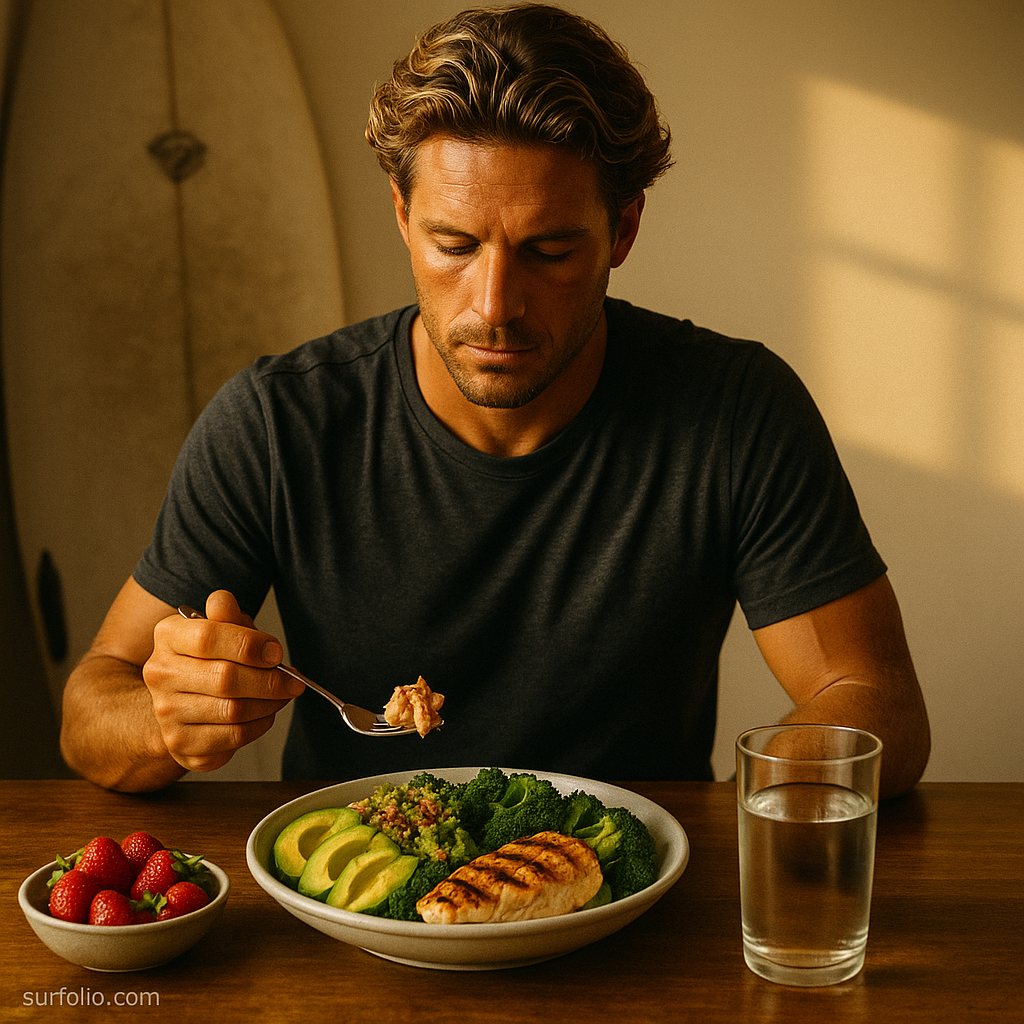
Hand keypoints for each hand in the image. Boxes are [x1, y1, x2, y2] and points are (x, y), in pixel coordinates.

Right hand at [142, 590, 303, 772]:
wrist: (181, 702)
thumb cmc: (210, 659)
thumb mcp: (222, 628)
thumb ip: (225, 614)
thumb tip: (223, 602)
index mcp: (168, 636)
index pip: (208, 637)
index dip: (250, 645)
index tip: (276, 652)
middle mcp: (160, 675)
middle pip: (225, 679)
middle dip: (270, 680)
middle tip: (293, 680)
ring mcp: (167, 713)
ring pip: (233, 711)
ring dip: (269, 704)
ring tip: (283, 695)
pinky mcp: (182, 745)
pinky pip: (233, 737)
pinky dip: (260, 725)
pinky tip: (265, 713)